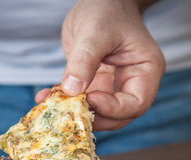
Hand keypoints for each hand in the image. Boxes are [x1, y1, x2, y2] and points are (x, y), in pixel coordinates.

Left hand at [36, 0, 164, 130]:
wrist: (98, 1)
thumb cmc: (106, 9)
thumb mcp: (95, 31)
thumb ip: (84, 61)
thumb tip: (72, 91)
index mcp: (146, 70)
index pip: (136, 103)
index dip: (113, 108)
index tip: (89, 99)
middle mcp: (132, 83)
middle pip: (118, 116)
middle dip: (94, 117)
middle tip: (67, 111)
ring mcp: (113, 86)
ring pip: (98, 113)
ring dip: (74, 113)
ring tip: (51, 105)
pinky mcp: (94, 85)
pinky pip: (81, 101)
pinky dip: (64, 102)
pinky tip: (45, 96)